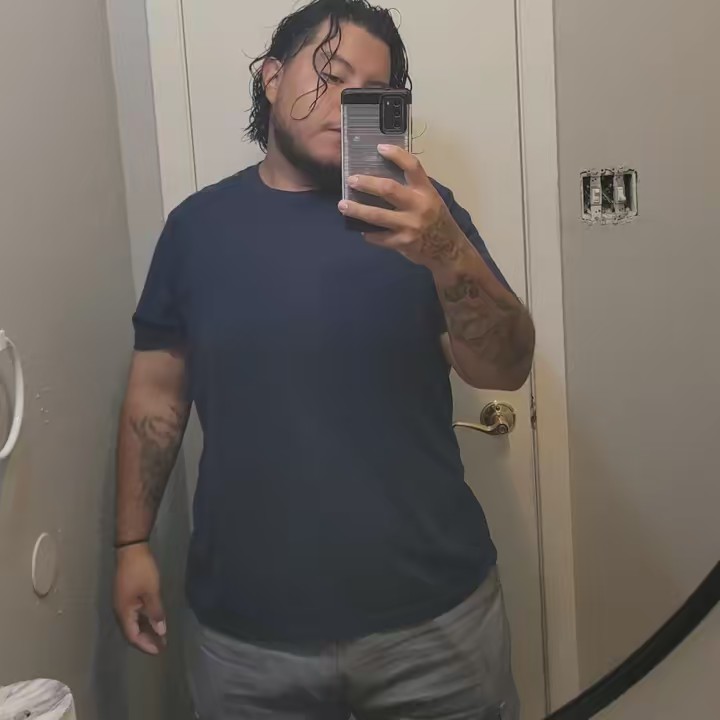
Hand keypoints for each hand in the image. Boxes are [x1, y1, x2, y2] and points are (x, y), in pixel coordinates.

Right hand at [113, 544, 166, 654]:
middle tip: (162, 645)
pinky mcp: (128, 596)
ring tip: (161, 636)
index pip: (133, 636)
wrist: (131, 550)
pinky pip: (135, 614)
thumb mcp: (151, 592)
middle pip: (132, 632)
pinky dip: (145, 619)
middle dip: (147, 640)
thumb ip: (155, 612)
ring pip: (134, 623)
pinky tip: (155, 620)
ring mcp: (123, 603)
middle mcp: (121, 611)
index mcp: (124, 612)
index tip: (159, 650)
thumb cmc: (141, 571)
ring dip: (147, 630)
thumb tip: (161, 631)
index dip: (146, 645)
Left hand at [338, 145, 468, 268]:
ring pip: (377, 215)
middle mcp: (418, 206)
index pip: (412, 167)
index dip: (396, 155)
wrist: (448, 250)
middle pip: (388, 189)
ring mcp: (409, 226)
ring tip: (343, 205)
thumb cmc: (436, 221)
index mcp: (427, 192)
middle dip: (366, 183)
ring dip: (357, 209)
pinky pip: (378, 237)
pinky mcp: (402, 243)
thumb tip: (384, 176)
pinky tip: (361, 229)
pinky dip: (368, 233)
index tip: (380, 148)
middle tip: (351, 180)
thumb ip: (413, 189)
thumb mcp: (431, 199)